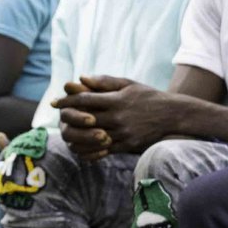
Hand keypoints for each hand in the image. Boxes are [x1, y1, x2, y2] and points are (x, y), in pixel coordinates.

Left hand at [52, 75, 174, 154]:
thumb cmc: (147, 96)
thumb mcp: (128, 84)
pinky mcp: (127, 145)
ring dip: (75, 135)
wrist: (172, 114)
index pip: (84, 100)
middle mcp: (118, 117)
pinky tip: (81, 146)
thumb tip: (81, 78)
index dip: (67, 100)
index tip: (56, 102)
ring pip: (90, 137)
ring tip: (66, 133)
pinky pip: (103, 150)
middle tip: (58, 117)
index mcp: (116, 100)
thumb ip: (104, 81)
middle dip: (68, 117)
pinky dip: (89, 149)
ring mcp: (122, 133)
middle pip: (84, 119)